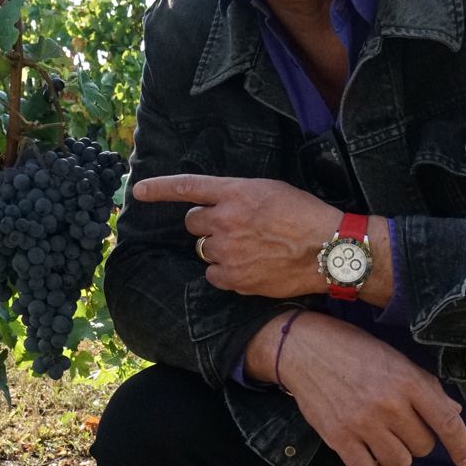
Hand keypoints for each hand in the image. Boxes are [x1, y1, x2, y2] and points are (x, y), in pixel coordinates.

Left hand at [134, 172, 393, 303]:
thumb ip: (239, 196)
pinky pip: (214, 275)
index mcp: (236, 192)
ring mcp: (228, 250)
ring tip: (250, 249)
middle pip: (193, 223)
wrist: (328, 250)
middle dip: (207, 224)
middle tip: (234, 229)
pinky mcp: (234, 278)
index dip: (159, 188)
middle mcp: (226, 219)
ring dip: (219, 248)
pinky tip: (250, 268)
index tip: (137, 191)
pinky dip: (227, 273)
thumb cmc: (305, 216)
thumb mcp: (271, 191)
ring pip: (204, 249)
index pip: (187, 187)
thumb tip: (218, 205)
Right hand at [248, 312, 465, 465]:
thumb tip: (452, 412)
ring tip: (382, 437)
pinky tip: (370, 455)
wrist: (305, 349)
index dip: (462, 446)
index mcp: (407, 380)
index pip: (446, 421)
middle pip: (423, 446)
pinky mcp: (339, 438)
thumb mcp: (395, 360)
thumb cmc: (354, 351)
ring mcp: (363, 423)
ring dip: (395, 455)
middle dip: (416, 439)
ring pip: (400, 463)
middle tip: (399, 423)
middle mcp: (388, 404)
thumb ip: (425, 387)